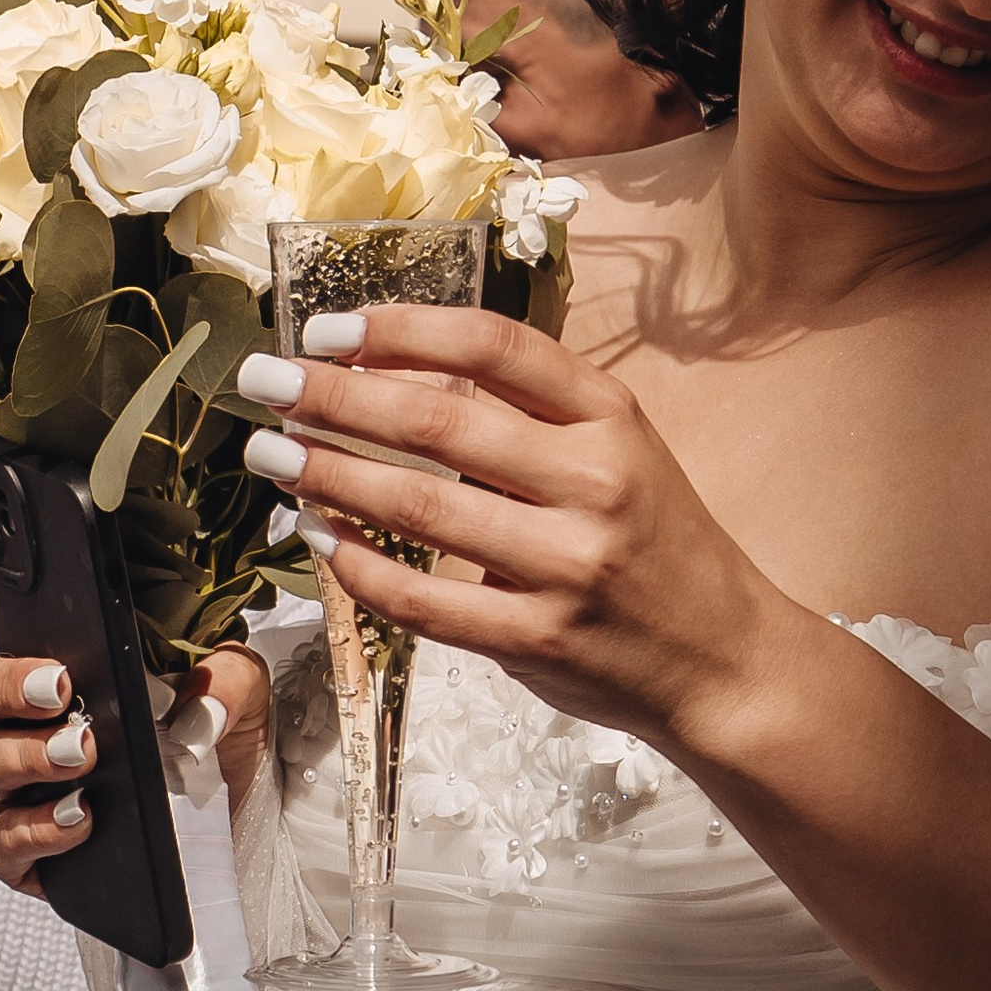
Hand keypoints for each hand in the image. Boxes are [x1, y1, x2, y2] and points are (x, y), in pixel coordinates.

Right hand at [0, 645, 271, 900]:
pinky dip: (35, 832)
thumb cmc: (214, 746)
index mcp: (58, 683)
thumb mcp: (237, 696)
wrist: (235, 827)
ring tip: (81, 763)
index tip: (64, 678)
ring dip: (28, 761)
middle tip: (69, 710)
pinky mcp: (30, 854)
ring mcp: (21, 793)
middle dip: (7, 697)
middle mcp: (25, 731)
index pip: (4, 658)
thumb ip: (229, 680)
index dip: (16, 666)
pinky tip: (80, 821)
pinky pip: (3, 846)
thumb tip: (202, 708)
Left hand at [238, 306, 789, 762]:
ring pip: (419, 509)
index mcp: (612, 418)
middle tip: (265, 384)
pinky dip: (359, 567)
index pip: (494, 346)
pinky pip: (425, 601)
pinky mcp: (539, 640)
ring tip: (273, 455)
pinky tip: (319, 538)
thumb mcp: (618, 451)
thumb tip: (391, 376)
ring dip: (328, 475)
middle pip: (438, 423)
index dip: (400, 330)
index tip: (327, 330)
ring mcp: (567, 565)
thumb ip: (528, 416)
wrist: (725, 660)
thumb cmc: (654, 544)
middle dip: (333, 397)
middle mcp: (595, 482)